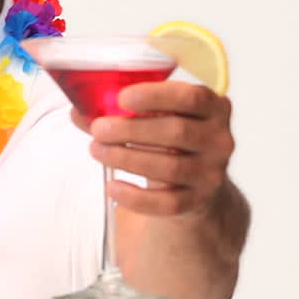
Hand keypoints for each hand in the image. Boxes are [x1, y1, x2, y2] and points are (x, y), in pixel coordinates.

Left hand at [73, 81, 233, 217]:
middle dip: (131, 130)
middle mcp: (220, 139)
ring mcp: (213, 172)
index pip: (192, 97)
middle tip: (98, 129)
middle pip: (177, 131)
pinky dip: (136, 197)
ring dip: (126, 158)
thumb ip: (118, 112)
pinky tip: (112, 187)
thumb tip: (78, 112)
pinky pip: (167, 203)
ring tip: (96, 150)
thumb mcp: (152, 119)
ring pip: (170, 167)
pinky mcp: (199, 201)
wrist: (194, 184)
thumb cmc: (167, 140)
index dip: (156, 96)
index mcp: (213, 108)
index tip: (122, 98)